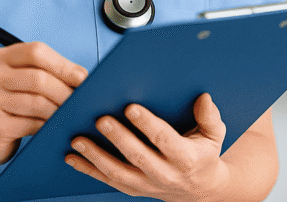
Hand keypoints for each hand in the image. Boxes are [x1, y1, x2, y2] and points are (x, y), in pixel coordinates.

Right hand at [0, 42, 87, 167]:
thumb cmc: (11, 105)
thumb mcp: (24, 81)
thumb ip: (48, 73)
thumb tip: (82, 76)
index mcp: (0, 57)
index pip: (35, 52)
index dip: (63, 64)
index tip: (82, 78)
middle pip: (38, 78)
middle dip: (64, 91)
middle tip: (78, 101)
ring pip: (37, 102)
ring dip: (58, 110)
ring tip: (67, 115)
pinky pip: (30, 124)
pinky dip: (46, 126)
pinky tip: (50, 127)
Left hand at [65, 93, 228, 201]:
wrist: (201, 189)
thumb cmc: (204, 153)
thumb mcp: (214, 134)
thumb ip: (209, 116)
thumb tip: (203, 97)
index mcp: (186, 158)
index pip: (164, 140)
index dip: (147, 124)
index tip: (131, 107)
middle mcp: (165, 174)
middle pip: (138, 156)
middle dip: (118, 137)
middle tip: (100, 119)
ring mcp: (147, 185)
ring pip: (118, 172)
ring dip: (95, 156)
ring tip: (77, 139)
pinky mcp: (133, 189)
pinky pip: (108, 181)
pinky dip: (88, 170)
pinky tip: (72, 157)